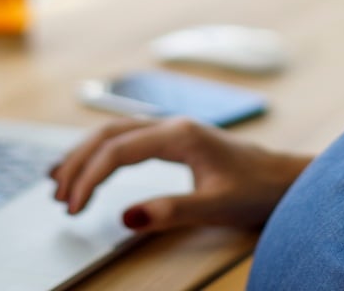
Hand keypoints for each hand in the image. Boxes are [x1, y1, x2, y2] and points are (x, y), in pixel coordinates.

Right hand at [49, 117, 311, 232]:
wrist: (286, 180)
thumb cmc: (258, 190)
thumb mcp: (216, 206)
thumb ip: (172, 211)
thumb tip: (126, 217)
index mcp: (180, 135)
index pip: (118, 150)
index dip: (89, 178)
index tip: (73, 207)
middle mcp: (173, 125)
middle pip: (109, 134)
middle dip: (78, 163)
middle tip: (57, 197)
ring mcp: (175, 130)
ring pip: (116, 133)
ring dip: (85, 155)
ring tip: (58, 182)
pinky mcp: (177, 141)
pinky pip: (129, 139)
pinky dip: (102, 152)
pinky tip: (90, 167)